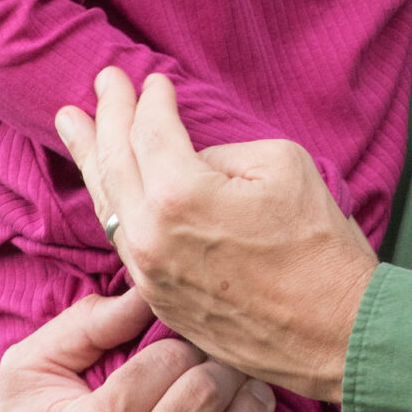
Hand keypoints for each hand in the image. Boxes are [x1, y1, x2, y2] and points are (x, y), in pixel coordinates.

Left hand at [57, 68, 376, 402]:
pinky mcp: (160, 301)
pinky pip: (124, 241)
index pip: (149, 131)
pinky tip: (108, 187)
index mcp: (179, 196)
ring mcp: (150, 275)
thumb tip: (196, 162)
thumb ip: (223, 152)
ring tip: (74, 125)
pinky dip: (112, 203)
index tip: (155, 80)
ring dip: (91, 159)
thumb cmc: (320, 247)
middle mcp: (151, 238)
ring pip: (107, 205)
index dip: (151, 99)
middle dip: (106, 115)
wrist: (337, 332)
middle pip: (114, 163)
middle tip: (102, 79)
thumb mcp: (282, 166)